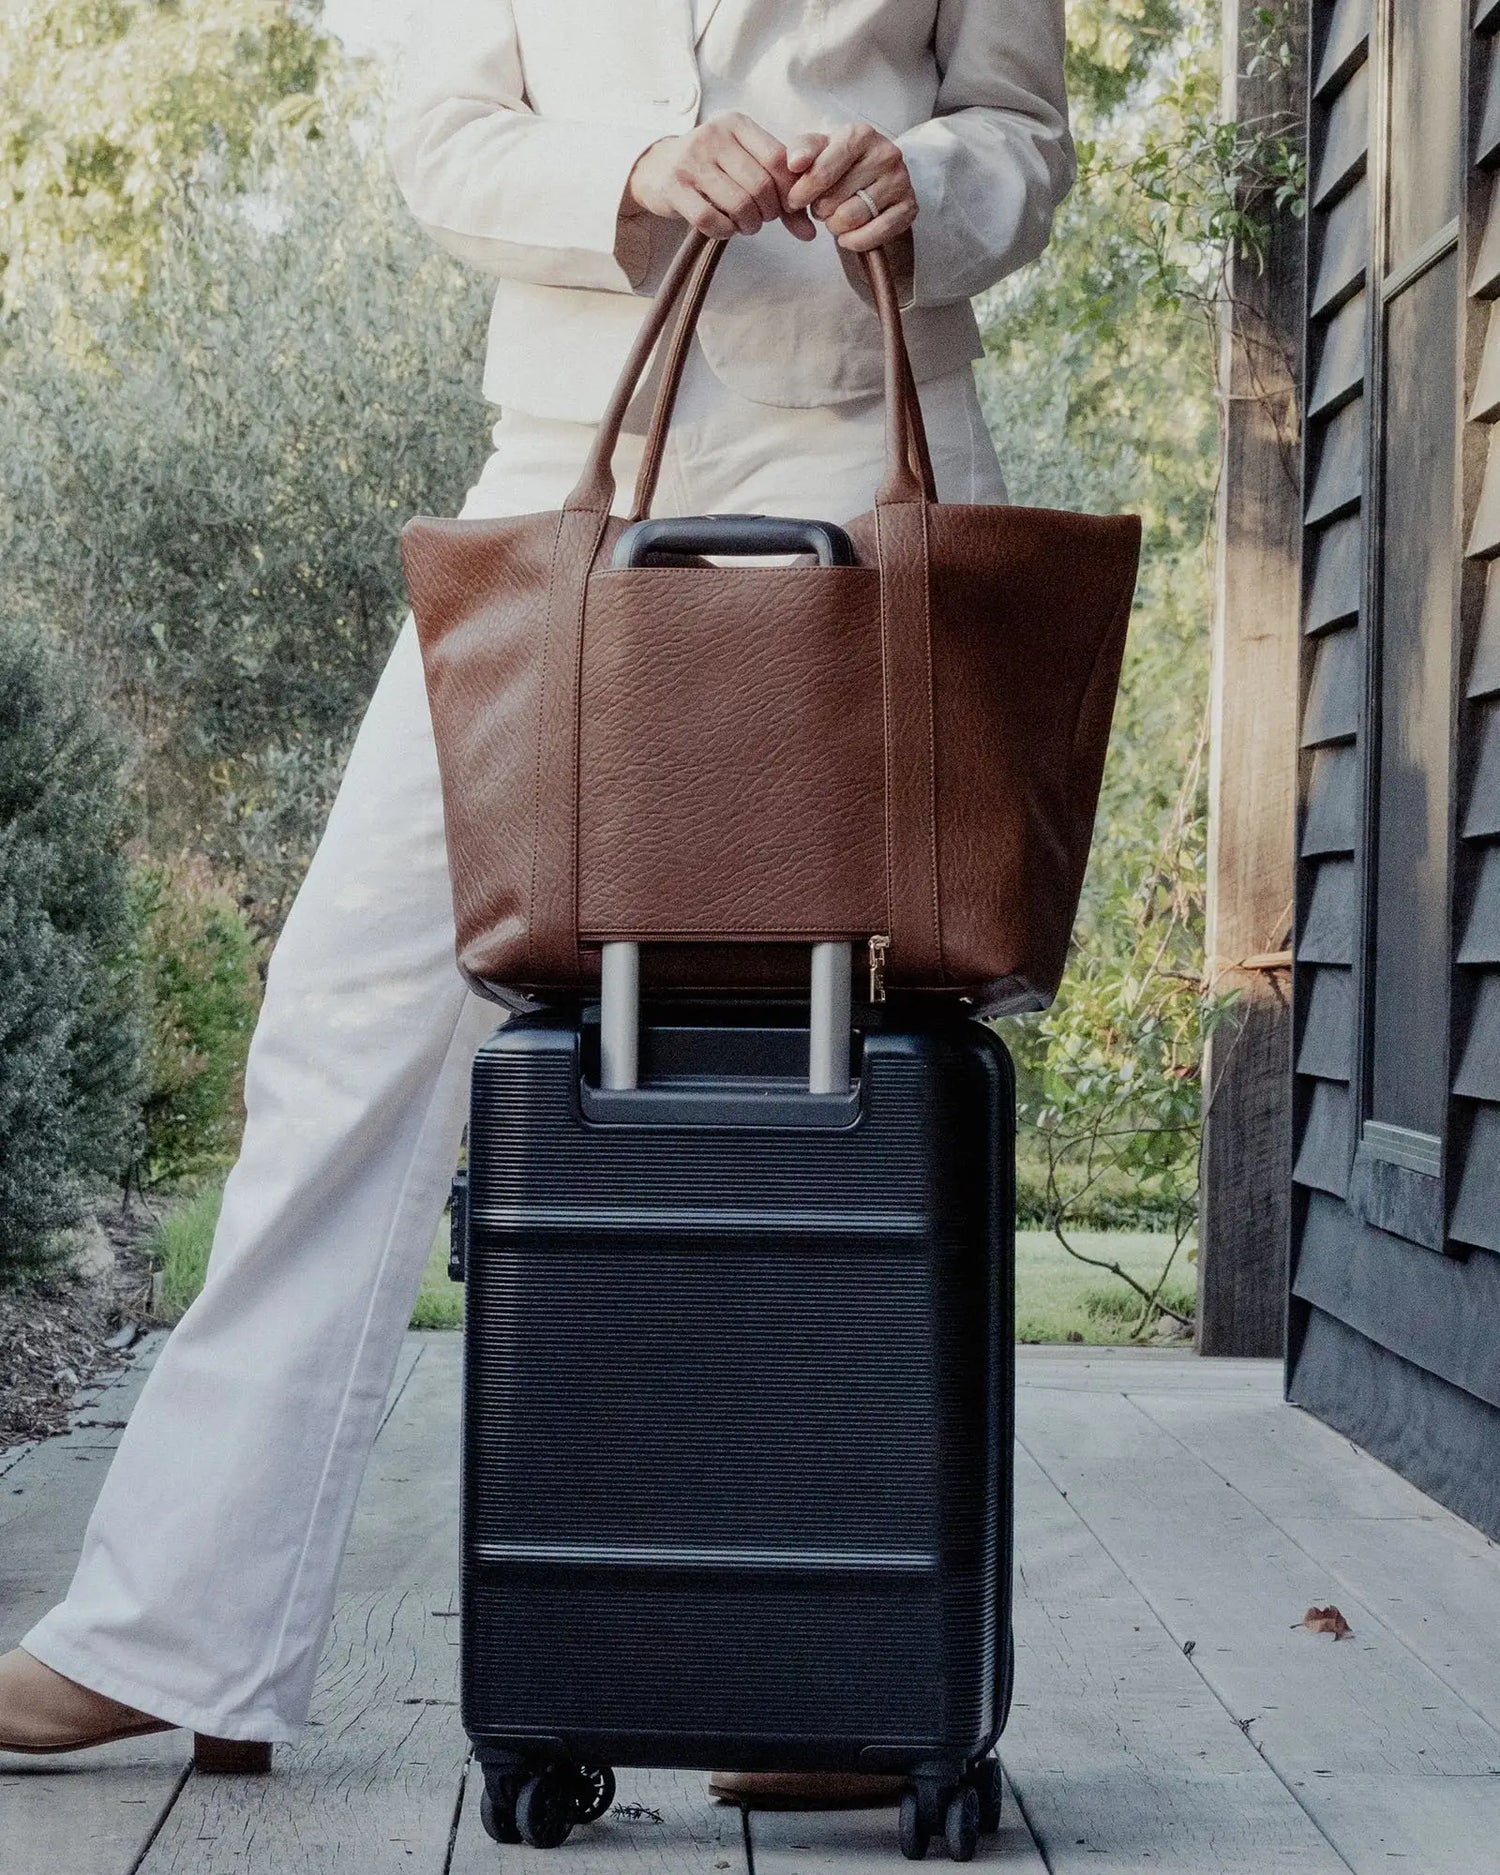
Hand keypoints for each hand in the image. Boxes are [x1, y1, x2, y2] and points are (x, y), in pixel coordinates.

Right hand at [625, 113, 815, 240]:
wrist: (657, 167)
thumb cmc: (711, 167)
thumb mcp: (743, 162)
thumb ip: (778, 189)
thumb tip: (810, 233)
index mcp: (737, 125)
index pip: (778, 158)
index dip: (789, 190)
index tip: (786, 206)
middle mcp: (714, 137)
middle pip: (760, 186)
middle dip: (768, 212)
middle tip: (762, 218)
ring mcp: (692, 162)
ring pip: (739, 204)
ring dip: (749, 225)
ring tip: (746, 224)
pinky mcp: (674, 188)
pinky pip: (711, 220)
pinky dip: (725, 232)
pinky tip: (725, 228)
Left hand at [784, 123, 917, 252]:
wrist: (875, 176)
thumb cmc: (840, 163)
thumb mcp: (818, 150)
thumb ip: (802, 150)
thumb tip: (794, 163)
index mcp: (859, 135)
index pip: (821, 173)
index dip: (801, 193)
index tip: (795, 201)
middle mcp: (885, 154)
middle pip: (833, 200)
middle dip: (820, 210)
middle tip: (823, 206)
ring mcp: (900, 181)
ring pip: (851, 219)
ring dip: (835, 226)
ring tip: (835, 217)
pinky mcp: (909, 207)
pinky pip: (875, 235)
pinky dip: (855, 241)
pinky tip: (848, 236)